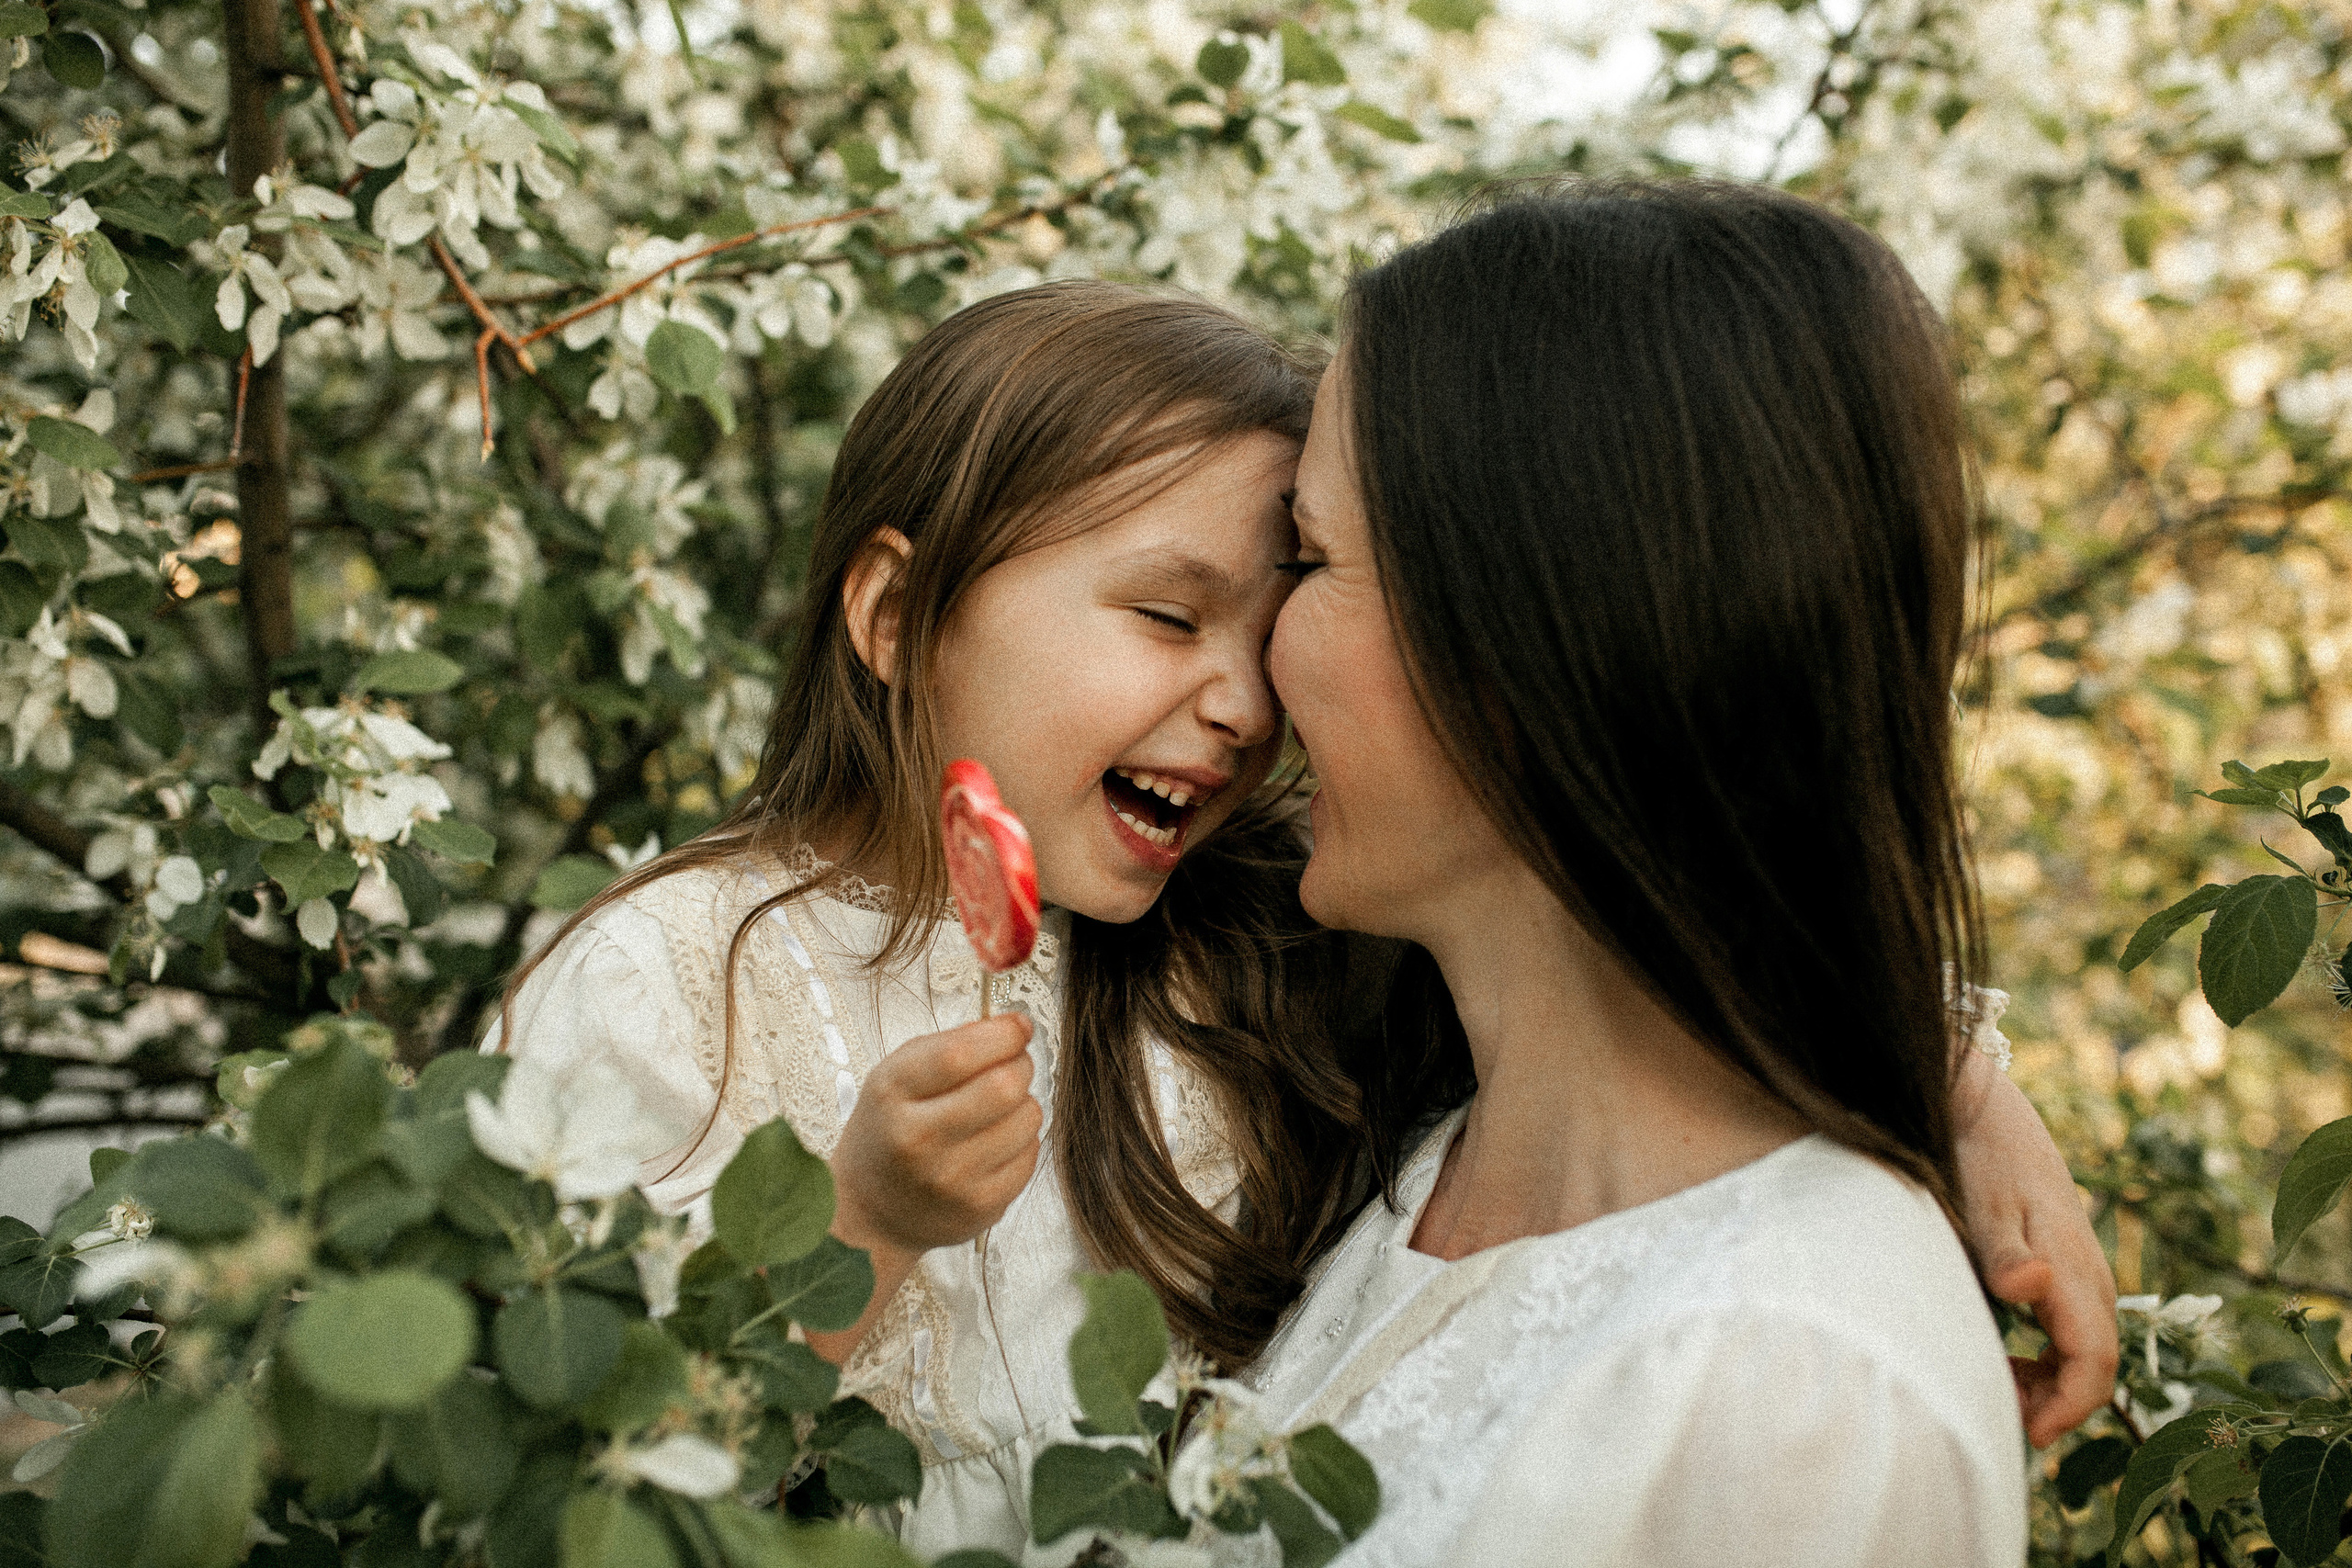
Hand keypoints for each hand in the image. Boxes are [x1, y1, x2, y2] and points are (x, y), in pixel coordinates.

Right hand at [829, 1013, 1044, 1255]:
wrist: (872, 1211)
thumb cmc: (890, 1131)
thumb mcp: (897, 1076)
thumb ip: (951, 1043)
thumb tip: (1015, 1027)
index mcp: (893, 1094)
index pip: (958, 1054)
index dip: (1002, 1034)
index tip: (1017, 1027)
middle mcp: (919, 1139)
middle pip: (1004, 1086)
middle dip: (1019, 1065)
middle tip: (1010, 1066)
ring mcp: (952, 1179)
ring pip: (1027, 1117)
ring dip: (1022, 1104)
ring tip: (995, 1112)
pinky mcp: (981, 1206)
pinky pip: (1031, 1154)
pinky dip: (1021, 1141)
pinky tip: (993, 1145)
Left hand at [1952, 1053, 2118, 1446]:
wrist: (1990, 1116)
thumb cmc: (1981, 1160)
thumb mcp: (1983, 1204)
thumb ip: (2004, 1253)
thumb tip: (2030, 1287)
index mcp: (2074, 1273)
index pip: (2094, 1361)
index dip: (2069, 1407)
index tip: (2031, 1435)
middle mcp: (2090, 1281)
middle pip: (2093, 1366)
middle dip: (2056, 1405)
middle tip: (2001, 1421)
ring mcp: (2082, 1278)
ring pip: (2084, 1353)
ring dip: (2049, 1385)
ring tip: (1997, 1395)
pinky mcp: (2065, 1275)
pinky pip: (2071, 1336)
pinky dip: (2045, 1362)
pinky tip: (2004, 1363)